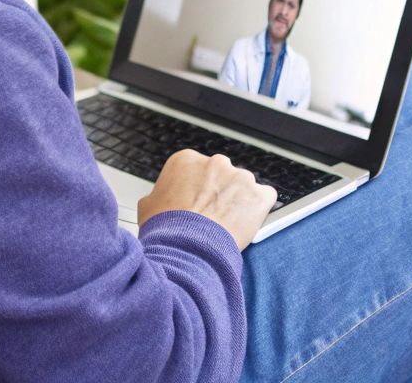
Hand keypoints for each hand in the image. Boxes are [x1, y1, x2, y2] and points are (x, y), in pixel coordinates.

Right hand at [138, 150, 276, 249]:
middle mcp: (216, 163)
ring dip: (237, 202)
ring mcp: (240, 177)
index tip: (195, 204)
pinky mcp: (259, 194)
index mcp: (186, 160)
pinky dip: (258, 210)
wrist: (185, 250)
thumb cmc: (165, 231)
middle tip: (210, 216)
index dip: (195, 190)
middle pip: (221, 176)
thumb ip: (159, 195)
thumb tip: (159, 200)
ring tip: (225, 226)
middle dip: (218, 193)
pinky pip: (264, 198)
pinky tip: (245, 224)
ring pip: (242, 187)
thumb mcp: (147, 207)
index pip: (196, 170)